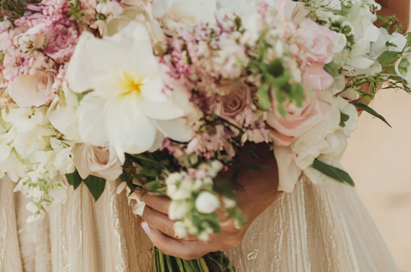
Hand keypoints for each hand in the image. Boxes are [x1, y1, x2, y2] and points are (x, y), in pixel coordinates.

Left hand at [136, 151, 279, 257]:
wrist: (271, 178)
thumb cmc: (246, 161)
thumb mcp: (219, 159)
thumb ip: (195, 169)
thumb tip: (161, 168)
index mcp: (224, 201)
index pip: (184, 203)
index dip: (160, 195)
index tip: (144, 184)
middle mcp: (225, 225)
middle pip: (180, 221)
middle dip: (155, 208)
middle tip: (138, 195)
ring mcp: (225, 238)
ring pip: (183, 241)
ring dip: (157, 227)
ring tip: (141, 213)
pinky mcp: (224, 243)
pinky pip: (191, 251)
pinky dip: (169, 244)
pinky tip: (151, 232)